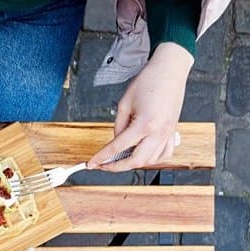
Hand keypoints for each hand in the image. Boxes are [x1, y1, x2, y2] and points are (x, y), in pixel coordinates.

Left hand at [88, 43, 192, 170]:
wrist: (170, 69)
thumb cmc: (148, 81)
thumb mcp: (124, 104)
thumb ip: (118, 127)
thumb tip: (116, 143)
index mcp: (145, 124)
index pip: (118, 147)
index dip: (102, 157)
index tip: (92, 163)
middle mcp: (159, 132)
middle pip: (136, 161)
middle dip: (117, 167)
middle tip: (104, 165)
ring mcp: (168, 133)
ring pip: (151, 160)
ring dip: (134, 163)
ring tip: (121, 159)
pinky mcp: (173, 131)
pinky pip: (165, 153)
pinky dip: (153, 159)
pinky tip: (143, 155)